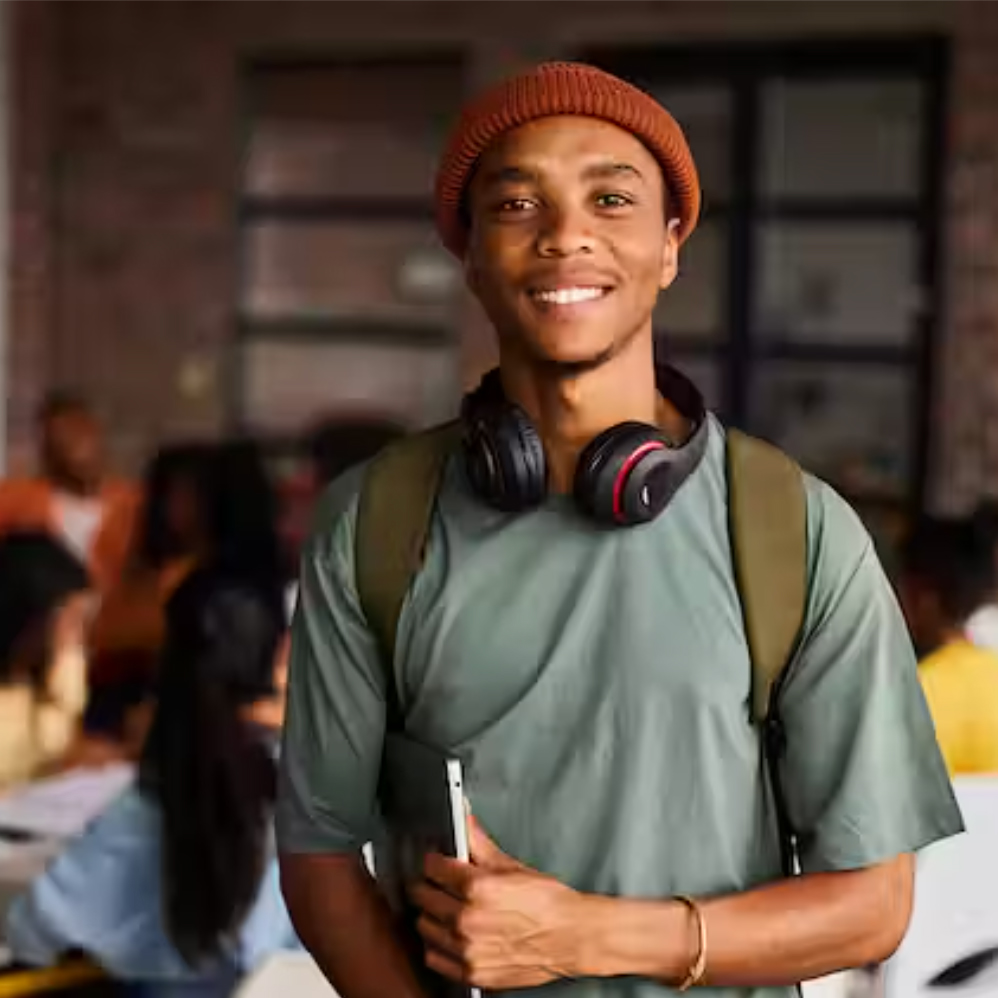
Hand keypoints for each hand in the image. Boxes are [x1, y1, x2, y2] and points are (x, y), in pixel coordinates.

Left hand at [408, 814, 591, 989]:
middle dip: (429, 884)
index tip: (436, 861)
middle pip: (423, 895)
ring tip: (445, 907)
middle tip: (439, 882)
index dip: (433, 860)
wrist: (572, 937)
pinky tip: (448, 934)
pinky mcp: (471, 972)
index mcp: (477, 887)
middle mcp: (468, 919)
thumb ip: (479, 843)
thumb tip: (464, 819)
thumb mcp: (511, 865)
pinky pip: (434, 956)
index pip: (432, 867)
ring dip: (431, 914)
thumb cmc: (548, 903)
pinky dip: (436, 944)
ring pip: (424, 925)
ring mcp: (468, 949)